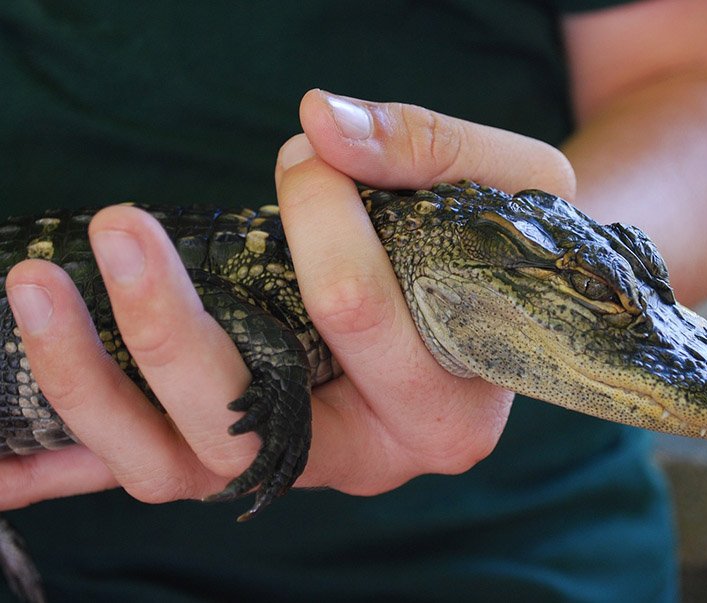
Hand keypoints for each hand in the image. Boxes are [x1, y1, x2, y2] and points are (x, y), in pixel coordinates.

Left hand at [0, 90, 574, 508]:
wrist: (499, 298)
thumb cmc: (507, 241)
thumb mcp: (508, 180)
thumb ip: (427, 147)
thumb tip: (322, 121)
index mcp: (449, 406)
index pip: (360, 316)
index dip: (319, 218)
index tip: (311, 152)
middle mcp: (372, 456)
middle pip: (251, 419)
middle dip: (170, 324)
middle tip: (120, 226)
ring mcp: (303, 462)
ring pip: (181, 462)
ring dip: (92, 387)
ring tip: (32, 290)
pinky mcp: (252, 447)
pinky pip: (152, 468)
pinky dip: (69, 464)